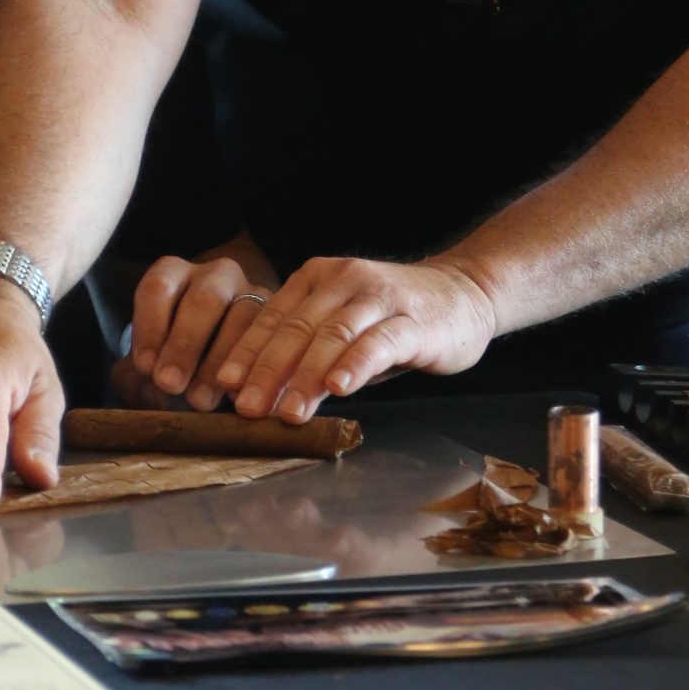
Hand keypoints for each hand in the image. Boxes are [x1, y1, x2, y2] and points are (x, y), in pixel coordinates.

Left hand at [110, 250, 278, 410]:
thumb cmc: (170, 354)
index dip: (150, 327)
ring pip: (242, 318)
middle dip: (185, 344)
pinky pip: (269, 340)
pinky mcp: (276, 320)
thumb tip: (149, 387)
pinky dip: (251, 371)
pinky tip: (235, 397)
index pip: (159, 288)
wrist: (216, 351)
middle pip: (204, 300)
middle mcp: (216, 275)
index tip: (145, 366)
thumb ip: (138, 371)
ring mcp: (252, 293)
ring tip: (199, 400)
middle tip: (170, 384)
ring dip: (219, 363)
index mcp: (175, 273)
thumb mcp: (149, 355)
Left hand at [214, 256, 497, 418]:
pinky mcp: (413, 320)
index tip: (223, 386)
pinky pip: (379, 342)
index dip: (247, 353)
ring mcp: (379, 297)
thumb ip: (308, 352)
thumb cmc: (393, 318)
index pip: (274, 318)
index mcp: (317, 278)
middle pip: (297, 328)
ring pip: (333, 336)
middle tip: (248, 408)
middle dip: (268, 371)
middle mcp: (344, 280)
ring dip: (306, 376)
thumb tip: (263, 393)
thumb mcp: (343, 328)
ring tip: (288, 411)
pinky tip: (339, 388)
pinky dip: (355, 364)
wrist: (465, 293)